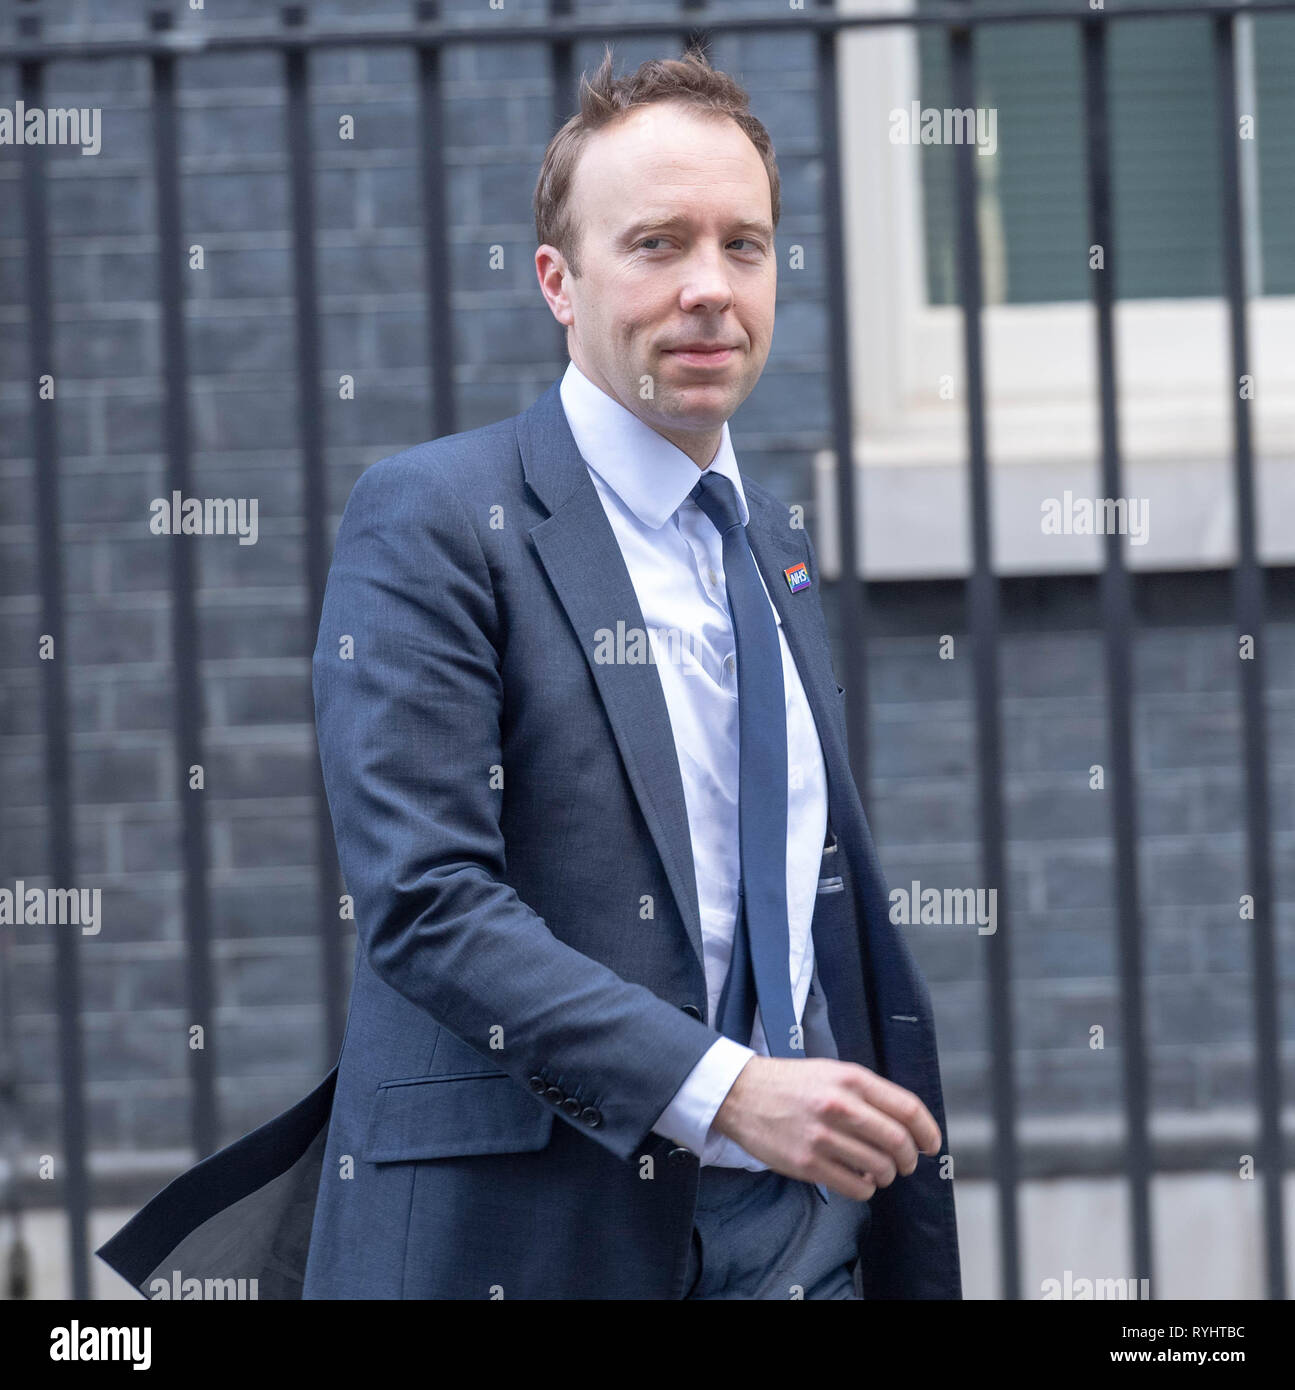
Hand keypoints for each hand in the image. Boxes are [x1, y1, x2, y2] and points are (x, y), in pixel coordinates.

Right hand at [709, 1055, 941, 1200]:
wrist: (741, 1094)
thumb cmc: (790, 1083)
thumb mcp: (832, 1072)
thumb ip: (866, 1093)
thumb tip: (905, 1123)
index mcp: (850, 1078)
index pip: (907, 1108)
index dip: (927, 1130)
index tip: (930, 1144)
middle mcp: (840, 1106)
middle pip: (898, 1142)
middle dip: (909, 1159)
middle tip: (906, 1164)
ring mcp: (823, 1136)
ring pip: (879, 1168)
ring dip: (887, 1176)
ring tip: (879, 1172)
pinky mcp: (807, 1163)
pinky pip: (855, 1187)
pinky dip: (865, 1188)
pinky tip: (859, 1179)